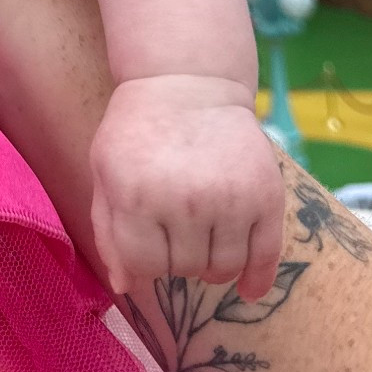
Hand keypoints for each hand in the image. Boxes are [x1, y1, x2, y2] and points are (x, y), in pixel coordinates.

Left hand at [89, 73, 285, 299]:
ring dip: (212, 265)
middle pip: (185, 269)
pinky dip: (257, 279)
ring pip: (223, 269)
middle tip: (176, 229)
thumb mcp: (105, 172)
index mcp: (137, 197)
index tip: (150, 242)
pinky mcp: (266, 195)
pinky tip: (249, 290)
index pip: (145, 266)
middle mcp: (185, 202)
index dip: (146, 261)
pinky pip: (266, 256)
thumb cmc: (137, 131)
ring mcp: (230, 200)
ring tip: (204, 237)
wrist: (187, 82)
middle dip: (177, 258)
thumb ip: (109, 230)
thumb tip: (126, 287)